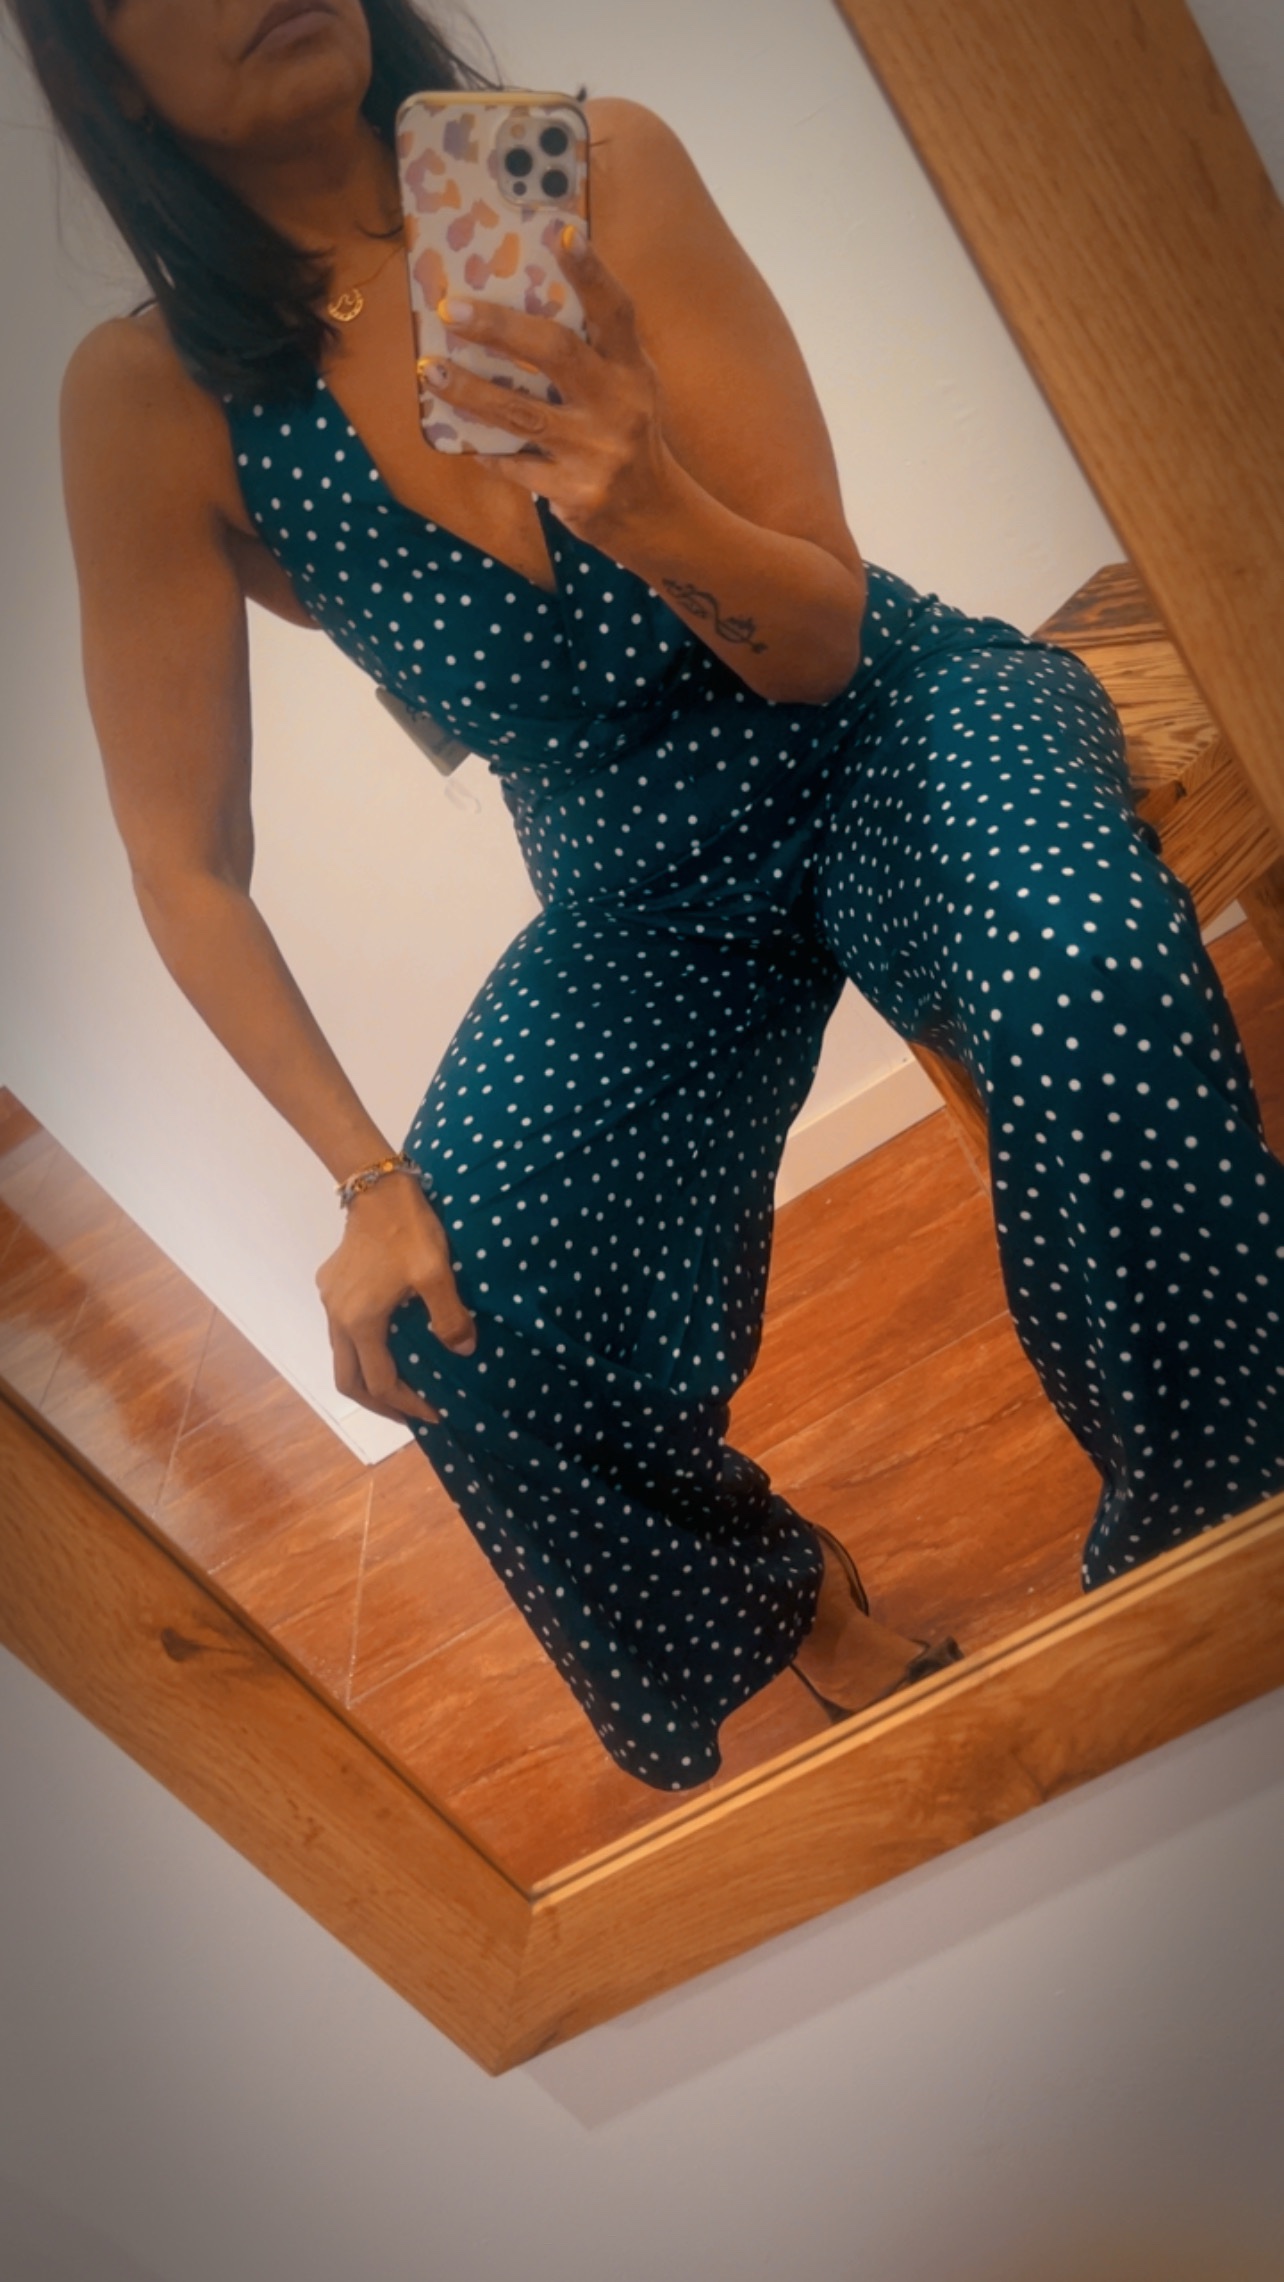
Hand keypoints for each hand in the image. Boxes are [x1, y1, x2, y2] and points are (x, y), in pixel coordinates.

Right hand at [314, 1174, 474, 1427]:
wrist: (377, 1187)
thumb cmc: (408, 1230)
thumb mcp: (436, 1274)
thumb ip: (450, 1318)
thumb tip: (463, 1352)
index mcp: (360, 1322)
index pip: (380, 1382)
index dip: (407, 1404)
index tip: (435, 1413)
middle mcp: (337, 1317)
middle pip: (348, 1380)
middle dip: (378, 1403)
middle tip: (408, 1414)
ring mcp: (329, 1300)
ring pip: (341, 1356)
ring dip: (368, 1377)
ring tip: (399, 1386)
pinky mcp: (330, 1283)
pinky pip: (342, 1332)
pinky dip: (363, 1350)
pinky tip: (387, 1342)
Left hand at [420, 227, 673, 547]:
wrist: (654, 514)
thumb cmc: (629, 435)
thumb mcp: (630, 387)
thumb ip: (594, 352)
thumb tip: (523, 302)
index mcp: (633, 370)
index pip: (615, 312)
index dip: (592, 272)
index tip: (564, 233)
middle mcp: (618, 405)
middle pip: (556, 353)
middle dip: (499, 328)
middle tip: (451, 310)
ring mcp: (596, 451)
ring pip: (520, 415)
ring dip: (469, 392)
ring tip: (429, 371)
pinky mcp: (574, 491)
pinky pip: (516, 468)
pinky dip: (487, 454)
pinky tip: (463, 442)